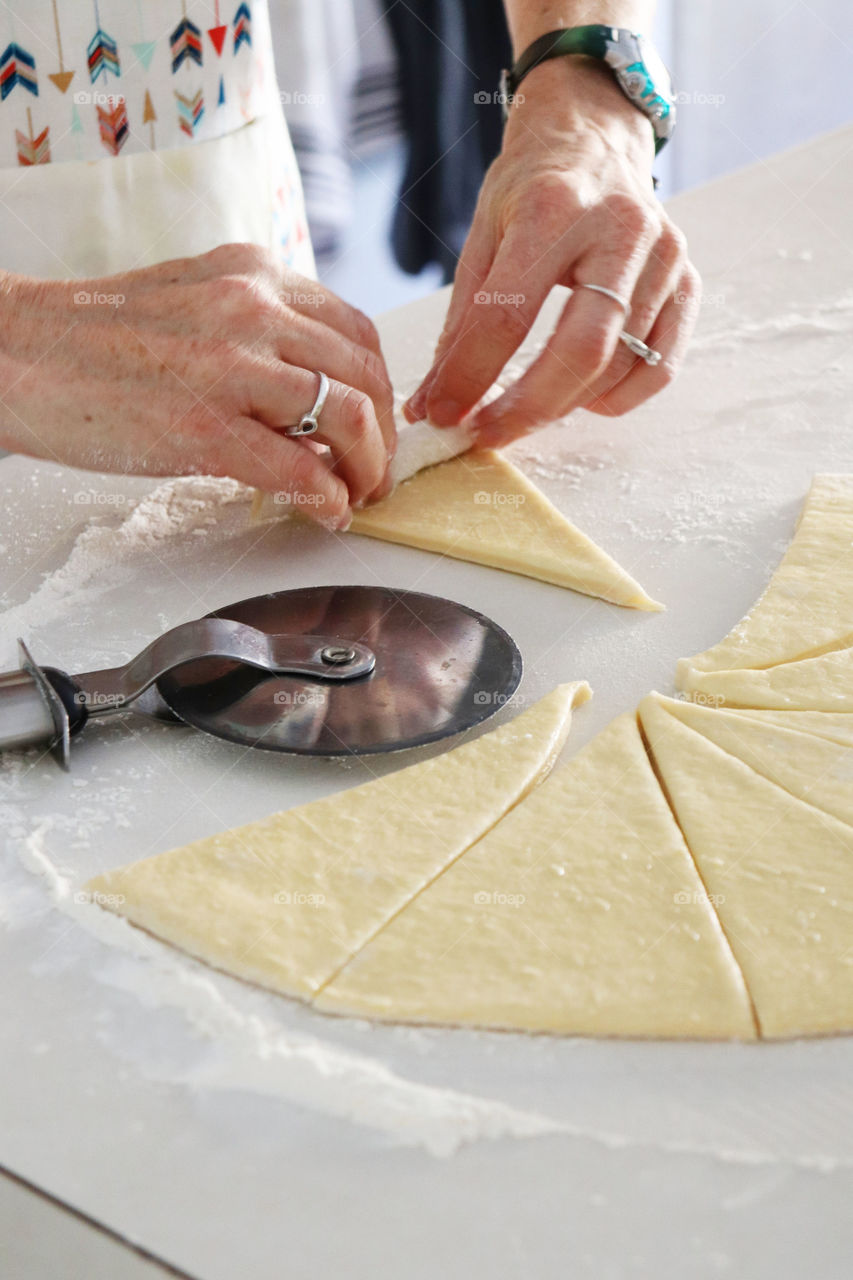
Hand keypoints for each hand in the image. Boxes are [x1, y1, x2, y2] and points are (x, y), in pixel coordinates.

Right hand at [0, 244, 395, 526]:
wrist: (18, 353)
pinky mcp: (205, 428)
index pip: (356, 330)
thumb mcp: (194, 302)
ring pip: (350, 417)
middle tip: (375, 471)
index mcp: (253, 275)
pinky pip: (300, 469)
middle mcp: (252, 309)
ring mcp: (231, 367)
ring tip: (357, 494)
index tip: (378, 423)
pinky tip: (326, 512)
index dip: (380, 387)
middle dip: (385, 435)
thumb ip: (258, 330)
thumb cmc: (96, 338)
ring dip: (368, 468)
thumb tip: (311, 390)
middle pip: (366, 375)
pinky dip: (329, 499)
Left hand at [405, 57, 700, 446]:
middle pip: (581, 350)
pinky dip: (617, 398)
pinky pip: (659, 367)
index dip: (471, 376)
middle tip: (487, 434)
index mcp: (554, 209)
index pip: (508, 314)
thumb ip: (461, 323)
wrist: (596, 135)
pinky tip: (580, 396)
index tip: (444, 415)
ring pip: (619, 366)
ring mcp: (664, 257)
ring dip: (564, 406)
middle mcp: (620, 230)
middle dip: (528, 408)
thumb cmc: (534, 186)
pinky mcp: (688, 282)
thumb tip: (432, 404)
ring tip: (523, 410)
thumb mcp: (484, 235)